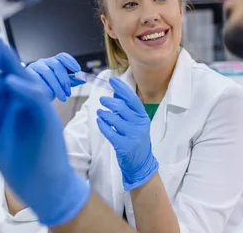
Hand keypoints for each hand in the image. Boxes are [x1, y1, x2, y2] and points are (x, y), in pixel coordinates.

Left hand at [0, 44, 89, 225]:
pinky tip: (9, 82)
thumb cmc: (16, 163)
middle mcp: (20, 99)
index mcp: (5, 102)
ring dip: (9, 61)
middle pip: (5, 68)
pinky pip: (37, 97)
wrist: (43, 186)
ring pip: (23, 75)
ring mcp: (35, 106)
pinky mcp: (47, 117)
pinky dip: (23, 88)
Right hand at [27, 53, 84, 101]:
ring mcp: (35, 67)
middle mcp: (45, 62)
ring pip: (47, 72)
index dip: (70, 61)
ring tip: (62, 97)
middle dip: (64, 79)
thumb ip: (71, 80)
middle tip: (68, 92)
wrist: (32, 95)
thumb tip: (83, 79)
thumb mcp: (61, 84)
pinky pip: (36, 78)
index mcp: (54, 62)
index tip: (77, 70)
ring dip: (56, 86)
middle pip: (56, 65)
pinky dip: (44, 86)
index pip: (63, 57)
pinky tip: (50, 94)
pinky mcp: (27, 74)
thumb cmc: (48, 87)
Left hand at [96, 77, 158, 191]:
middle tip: (102, 100)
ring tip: (100, 112)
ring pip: (113, 119)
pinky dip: (102, 124)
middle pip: (121, 107)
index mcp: (143, 116)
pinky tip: (99, 121)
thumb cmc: (136, 138)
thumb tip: (116, 92)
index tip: (112, 80)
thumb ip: (127, 108)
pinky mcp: (123, 145)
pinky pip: (109, 131)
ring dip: (104, 114)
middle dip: (109, 102)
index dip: (121, 88)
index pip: (132, 99)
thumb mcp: (136, 122)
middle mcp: (139, 124)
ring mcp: (132, 135)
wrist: (141, 162)